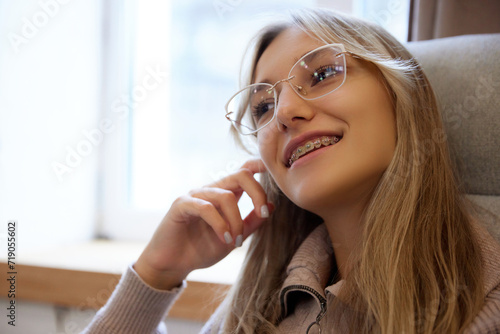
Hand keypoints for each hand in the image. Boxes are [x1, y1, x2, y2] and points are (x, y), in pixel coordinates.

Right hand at [134, 159, 271, 289]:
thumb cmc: (200, 249)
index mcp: (225, 195)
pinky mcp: (181, 204)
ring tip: (235, 242)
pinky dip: (220, 224)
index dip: (258, 165)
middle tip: (264, 213)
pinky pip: (206, 208)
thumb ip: (251, 223)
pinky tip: (224, 239)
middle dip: (257, 192)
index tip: (271, 170)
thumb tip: (273, 205)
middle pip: (240, 175)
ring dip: (236, 221)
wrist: (173, 265)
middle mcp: (211, 191)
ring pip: (226, 196)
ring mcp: (195, 195)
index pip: (243, 171)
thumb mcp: (233, 238)